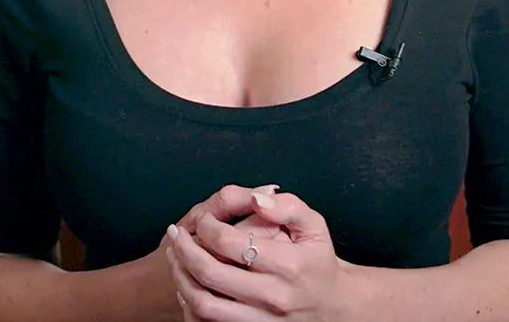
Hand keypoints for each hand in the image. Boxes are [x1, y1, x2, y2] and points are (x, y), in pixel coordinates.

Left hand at [165, 190, 348, 320]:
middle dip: (185, 249)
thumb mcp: (314, 227)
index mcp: (288, 264)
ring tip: (176, 258)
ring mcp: (262, 320)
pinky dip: (191, 304)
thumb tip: (257, 198)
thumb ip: (288, 206)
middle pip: (211, 273)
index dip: (207, 226)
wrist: (332, 307)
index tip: (203, 219)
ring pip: (204, 304)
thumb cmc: (317, 262)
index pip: (230, 242)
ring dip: (181, 278)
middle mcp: (274, 296)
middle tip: (177, 235)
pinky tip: (188, 285)